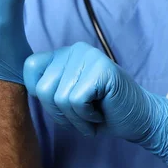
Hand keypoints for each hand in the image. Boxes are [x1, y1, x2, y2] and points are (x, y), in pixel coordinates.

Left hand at [23, 42, 167, 163]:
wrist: (138, 118)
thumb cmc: (102, 111)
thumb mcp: (67, 96)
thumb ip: (49, 86)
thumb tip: (28, 87)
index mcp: (64, 53)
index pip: (30, 66)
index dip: (39, 93)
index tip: (64, 103)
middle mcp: (75, 49)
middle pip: (43, 89)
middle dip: (60, 113)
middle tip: (83, 113)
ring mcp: (89, 56)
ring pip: (60, 98)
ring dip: (76, 118)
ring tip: (93, 113)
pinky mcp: (101, 69)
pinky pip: (76, 102)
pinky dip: (87, 117)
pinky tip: (101, 111)